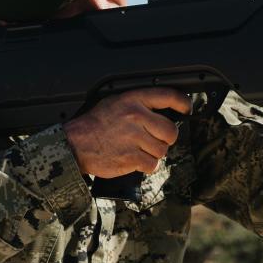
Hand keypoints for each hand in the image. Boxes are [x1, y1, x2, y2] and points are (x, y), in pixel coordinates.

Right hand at [63, 88, 191, 177]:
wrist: (75, 144)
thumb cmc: (95, 124)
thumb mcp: (115, 102)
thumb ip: (139, 104)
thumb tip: (163, 110)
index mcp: (133, 100)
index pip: (168, 96)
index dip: (183, 103)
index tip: (186, 109)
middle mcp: (136, 117)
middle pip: (170, 130)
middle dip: (166, 138)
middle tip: (155, 139)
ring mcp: (134, 138)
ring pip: (162, 149)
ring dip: (154, 153)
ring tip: (139, 149)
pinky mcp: (131, 158)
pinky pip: (152, 164)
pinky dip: (146, 165)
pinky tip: (135, 159)